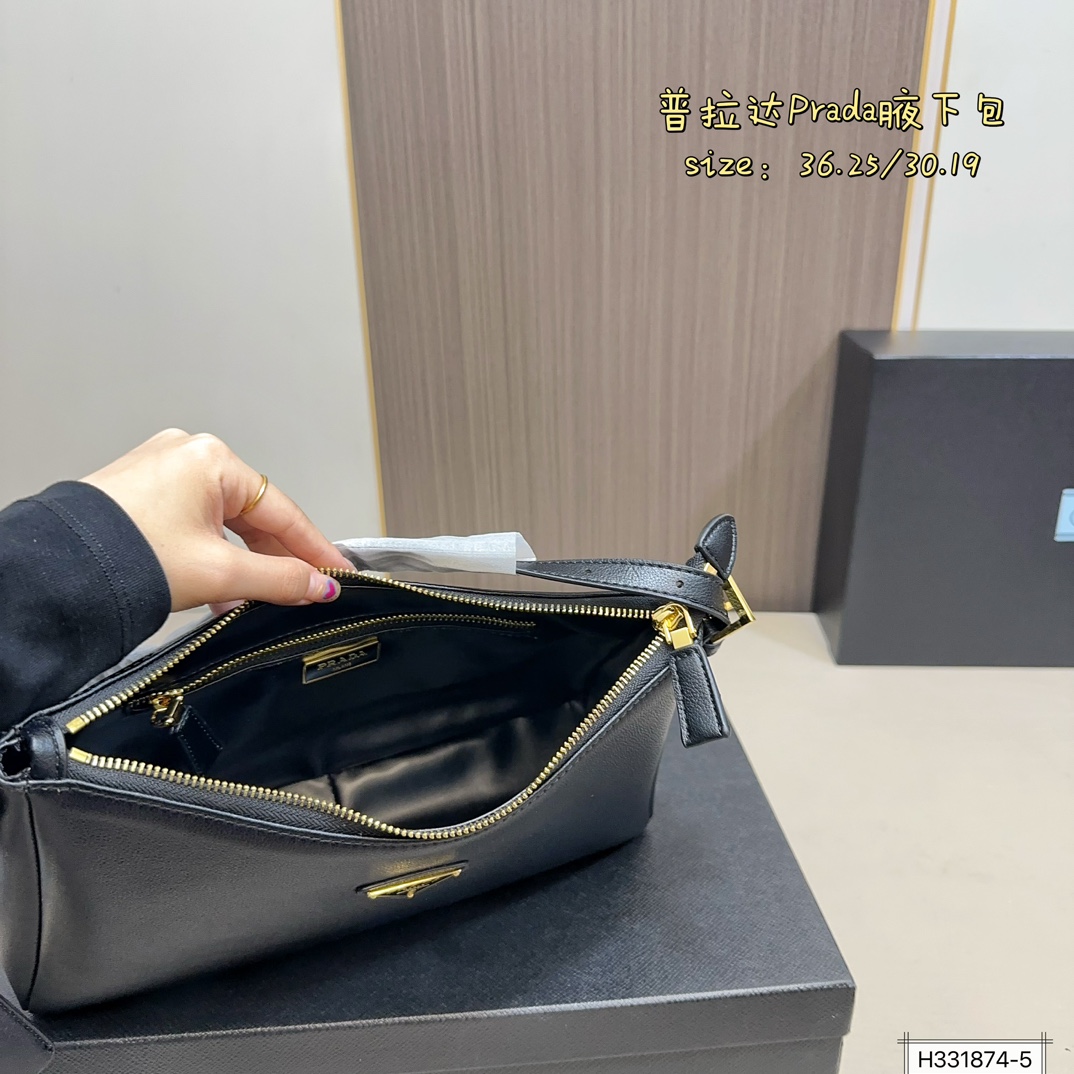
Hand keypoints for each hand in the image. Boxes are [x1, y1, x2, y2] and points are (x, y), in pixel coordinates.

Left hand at [82, 429, 353, 611]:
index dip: (314, 549)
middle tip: (303, 591)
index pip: (283, 510)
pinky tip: (220, 587)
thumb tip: (317, 586)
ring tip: (256, 599)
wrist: (57, 573)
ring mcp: (162, 472)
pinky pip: (195, 522)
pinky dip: (213, 553)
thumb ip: (280, 579)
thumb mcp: (220, 572)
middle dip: (276, 558)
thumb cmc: (123, 557)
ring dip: (243, 561)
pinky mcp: (142, 492)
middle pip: (254, 514)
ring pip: (224, 521)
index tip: (335, 573)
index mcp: (212, 460)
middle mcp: (187, 456)